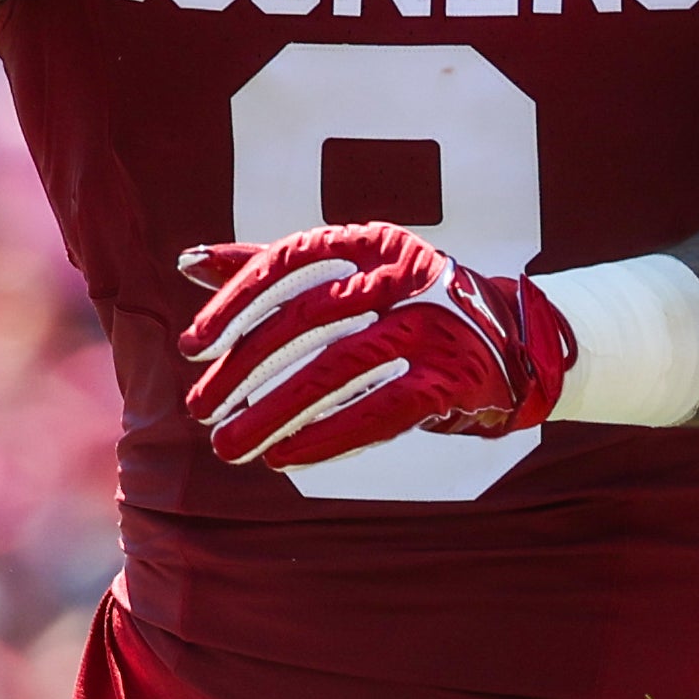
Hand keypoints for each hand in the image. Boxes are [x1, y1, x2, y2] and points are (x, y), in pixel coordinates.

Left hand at [178, 224, 568, 466]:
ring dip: (274, 412)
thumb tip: (187, 261)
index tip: (192, 347)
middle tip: (200, 409)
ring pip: (335, 369)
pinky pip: (379, 411)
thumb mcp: (348, 274)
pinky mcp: (451, 378)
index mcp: (370, 242)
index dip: (234, 304)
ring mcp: (431, 326)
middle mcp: (402, 275)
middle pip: (305, 320)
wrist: (512, 340)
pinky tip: (285, 457)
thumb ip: (271, 265)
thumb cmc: (408, 305)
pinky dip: (327, 437)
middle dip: (244, 369)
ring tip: (228, 445)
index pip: (288, 262)